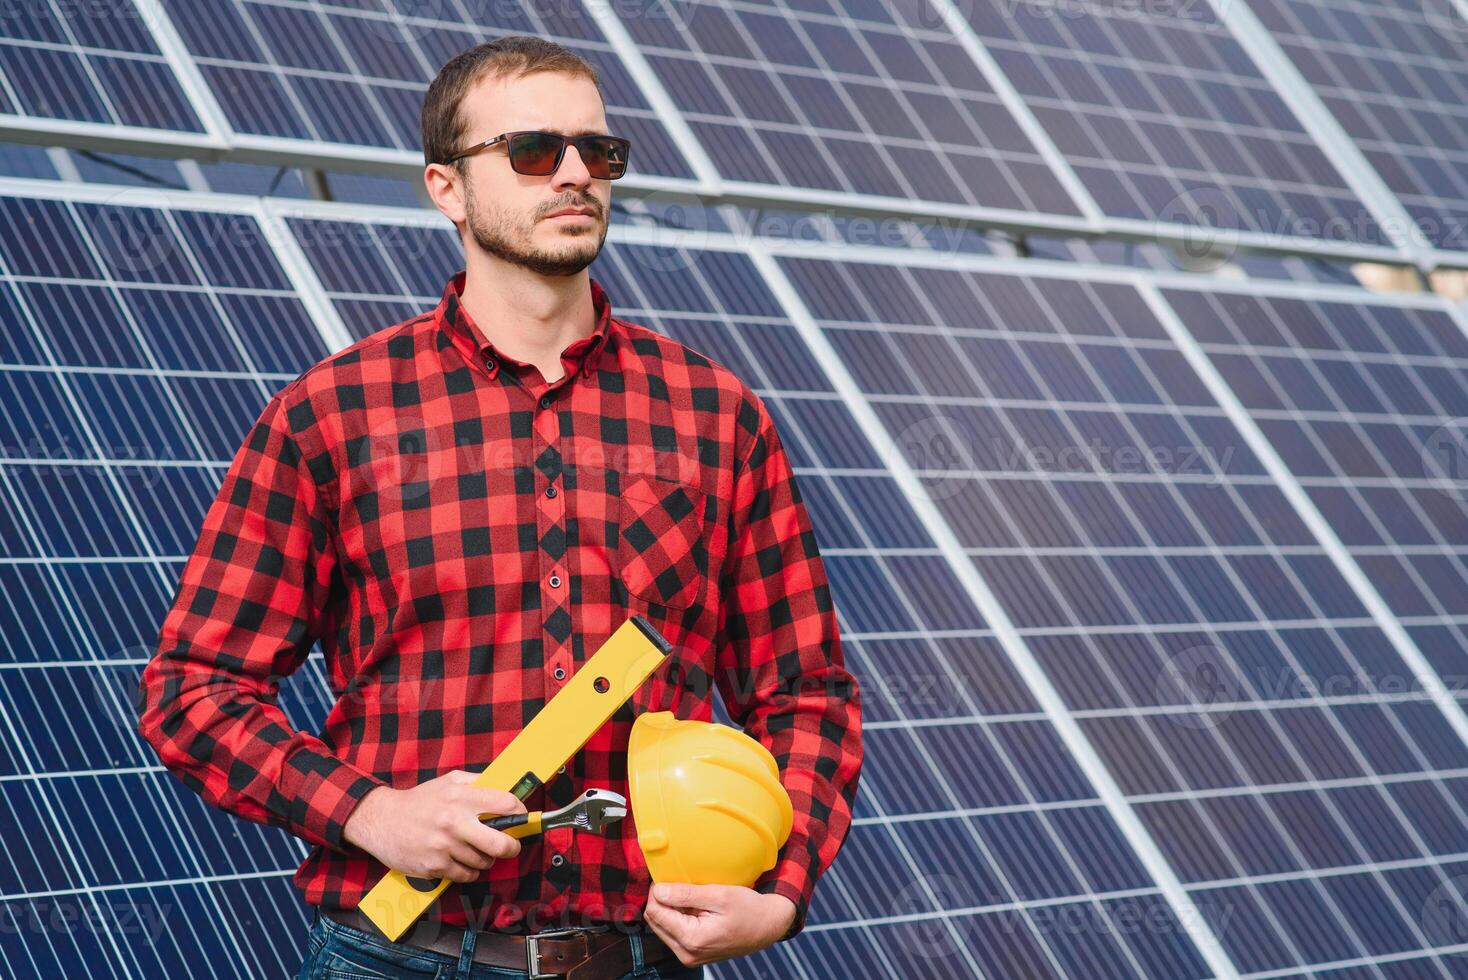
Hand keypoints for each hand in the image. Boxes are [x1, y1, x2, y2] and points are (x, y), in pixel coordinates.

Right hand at [343, 770, 525, 882]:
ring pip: (484, 862)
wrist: (382, 820)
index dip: (521, 813)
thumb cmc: (420, 800)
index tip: (522, 818)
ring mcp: (444, 846)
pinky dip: (468, 871)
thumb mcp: (449, 781)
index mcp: (461, 797)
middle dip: (512, 847)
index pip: (507, 805)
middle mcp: (454, 822)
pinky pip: (466, 875)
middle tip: (511, 846)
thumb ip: (478, 783)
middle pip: (501, 844)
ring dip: (485, 859)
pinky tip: (460, 860)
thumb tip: (507, 788)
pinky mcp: (434, 866)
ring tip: (475, 849)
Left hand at [642, 883, 797, 966]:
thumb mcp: (719, 895)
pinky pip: (673, 933)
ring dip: (670, 909)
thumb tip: (658, 890)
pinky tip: (693, 908)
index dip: (657, 891)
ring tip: (690, 897)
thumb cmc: (748, 909)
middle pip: (655, 921)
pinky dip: (678, 918)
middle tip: (679, 884)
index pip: (655, 912)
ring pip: (662, 927)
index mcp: (692, 939)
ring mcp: (689, 956)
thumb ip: (686, 894)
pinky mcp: (692, 954)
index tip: (667, 876)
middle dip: (662, 900)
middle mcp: (686, 953)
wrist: (768, 926)